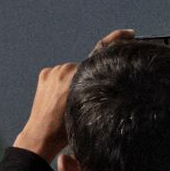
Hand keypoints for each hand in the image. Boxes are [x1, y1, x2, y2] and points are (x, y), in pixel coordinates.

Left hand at [19, 40, 116, 158]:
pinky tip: (58, 98)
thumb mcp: (89, 112)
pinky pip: (59, 74)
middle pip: (85, 67)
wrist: (40, 136)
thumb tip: (107, 81)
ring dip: (73, 81)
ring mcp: (53, 70)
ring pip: (72, 71)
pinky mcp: (45, 73)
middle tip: (83, 99)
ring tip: (67, 103)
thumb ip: (98, 91)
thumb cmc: (66, 129)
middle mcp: (66, 69)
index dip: (116, 39)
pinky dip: (61, 83)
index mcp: (79, 76)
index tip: (129, 34)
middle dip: (88, 78)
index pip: (101, 52)